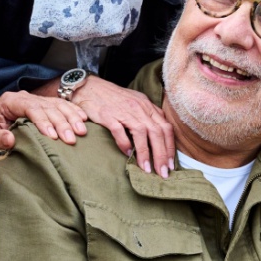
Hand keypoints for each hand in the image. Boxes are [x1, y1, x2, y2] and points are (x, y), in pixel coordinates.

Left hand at [0, 90, 87, 150]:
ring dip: (71, 118)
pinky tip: (83, 120)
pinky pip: (63, 104)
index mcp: (10, 100)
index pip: (30, 107)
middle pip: (47, 107)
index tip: (52, 136)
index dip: (42, 121)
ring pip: (58, 104)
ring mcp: (37, 99)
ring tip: (80, 132)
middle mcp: (25, 96)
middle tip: (70, 139)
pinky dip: (74, 112)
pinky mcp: (46, 103)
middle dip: (60, 123)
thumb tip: (10, 139)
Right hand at [41, 76, 174, 176]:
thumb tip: (158, 134)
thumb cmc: (113, 98)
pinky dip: (124, 144)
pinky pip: (119, 130)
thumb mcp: (135, 102)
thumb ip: (147, 116)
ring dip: (145, 153)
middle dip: (161, 155)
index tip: (170, 164)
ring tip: (147, 169)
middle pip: (157, 132)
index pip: (165, 127)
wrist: (89, 87)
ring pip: (141, 133)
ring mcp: (124, 110)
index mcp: (147, 106)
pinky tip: (127, 155)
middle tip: (163, 173)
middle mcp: (139, 108)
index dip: (170, 147)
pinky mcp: (108, 114)